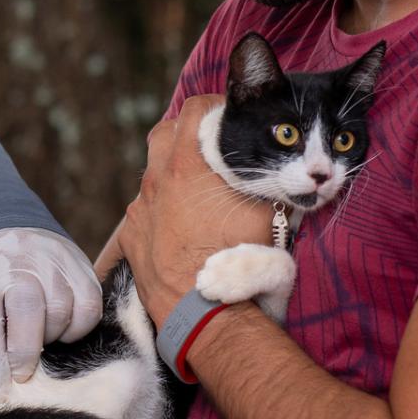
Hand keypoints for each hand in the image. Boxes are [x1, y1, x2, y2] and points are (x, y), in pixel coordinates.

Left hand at [0, 227, 102, 399]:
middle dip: (26, 352)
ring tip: (43, 336)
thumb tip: (1, 387)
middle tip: (22, 372)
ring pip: (63, 311)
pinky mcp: (80, 265)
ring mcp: (52, 262)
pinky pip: (89, 306)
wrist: (3, 226)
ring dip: (54, 336)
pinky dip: (78, 326)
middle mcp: (20, 266)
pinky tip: (64, 326)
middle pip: (29, 313)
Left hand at [120, 96, 273, 321]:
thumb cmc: (240, 259)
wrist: (204, 312)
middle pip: (163, 135)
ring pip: (151, 177)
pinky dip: (159, 213)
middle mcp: (155, 181)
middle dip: (185, 134)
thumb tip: (287, 169)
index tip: (225, 116)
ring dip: (172, 177)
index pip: (193, 110)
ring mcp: (138, 210)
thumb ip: (272, 181)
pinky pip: (142, 213)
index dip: (212, 107)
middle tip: (209, 148)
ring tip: (198, 197)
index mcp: (187, 164)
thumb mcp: (270, 213)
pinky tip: (179, 230)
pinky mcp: (130, 238)